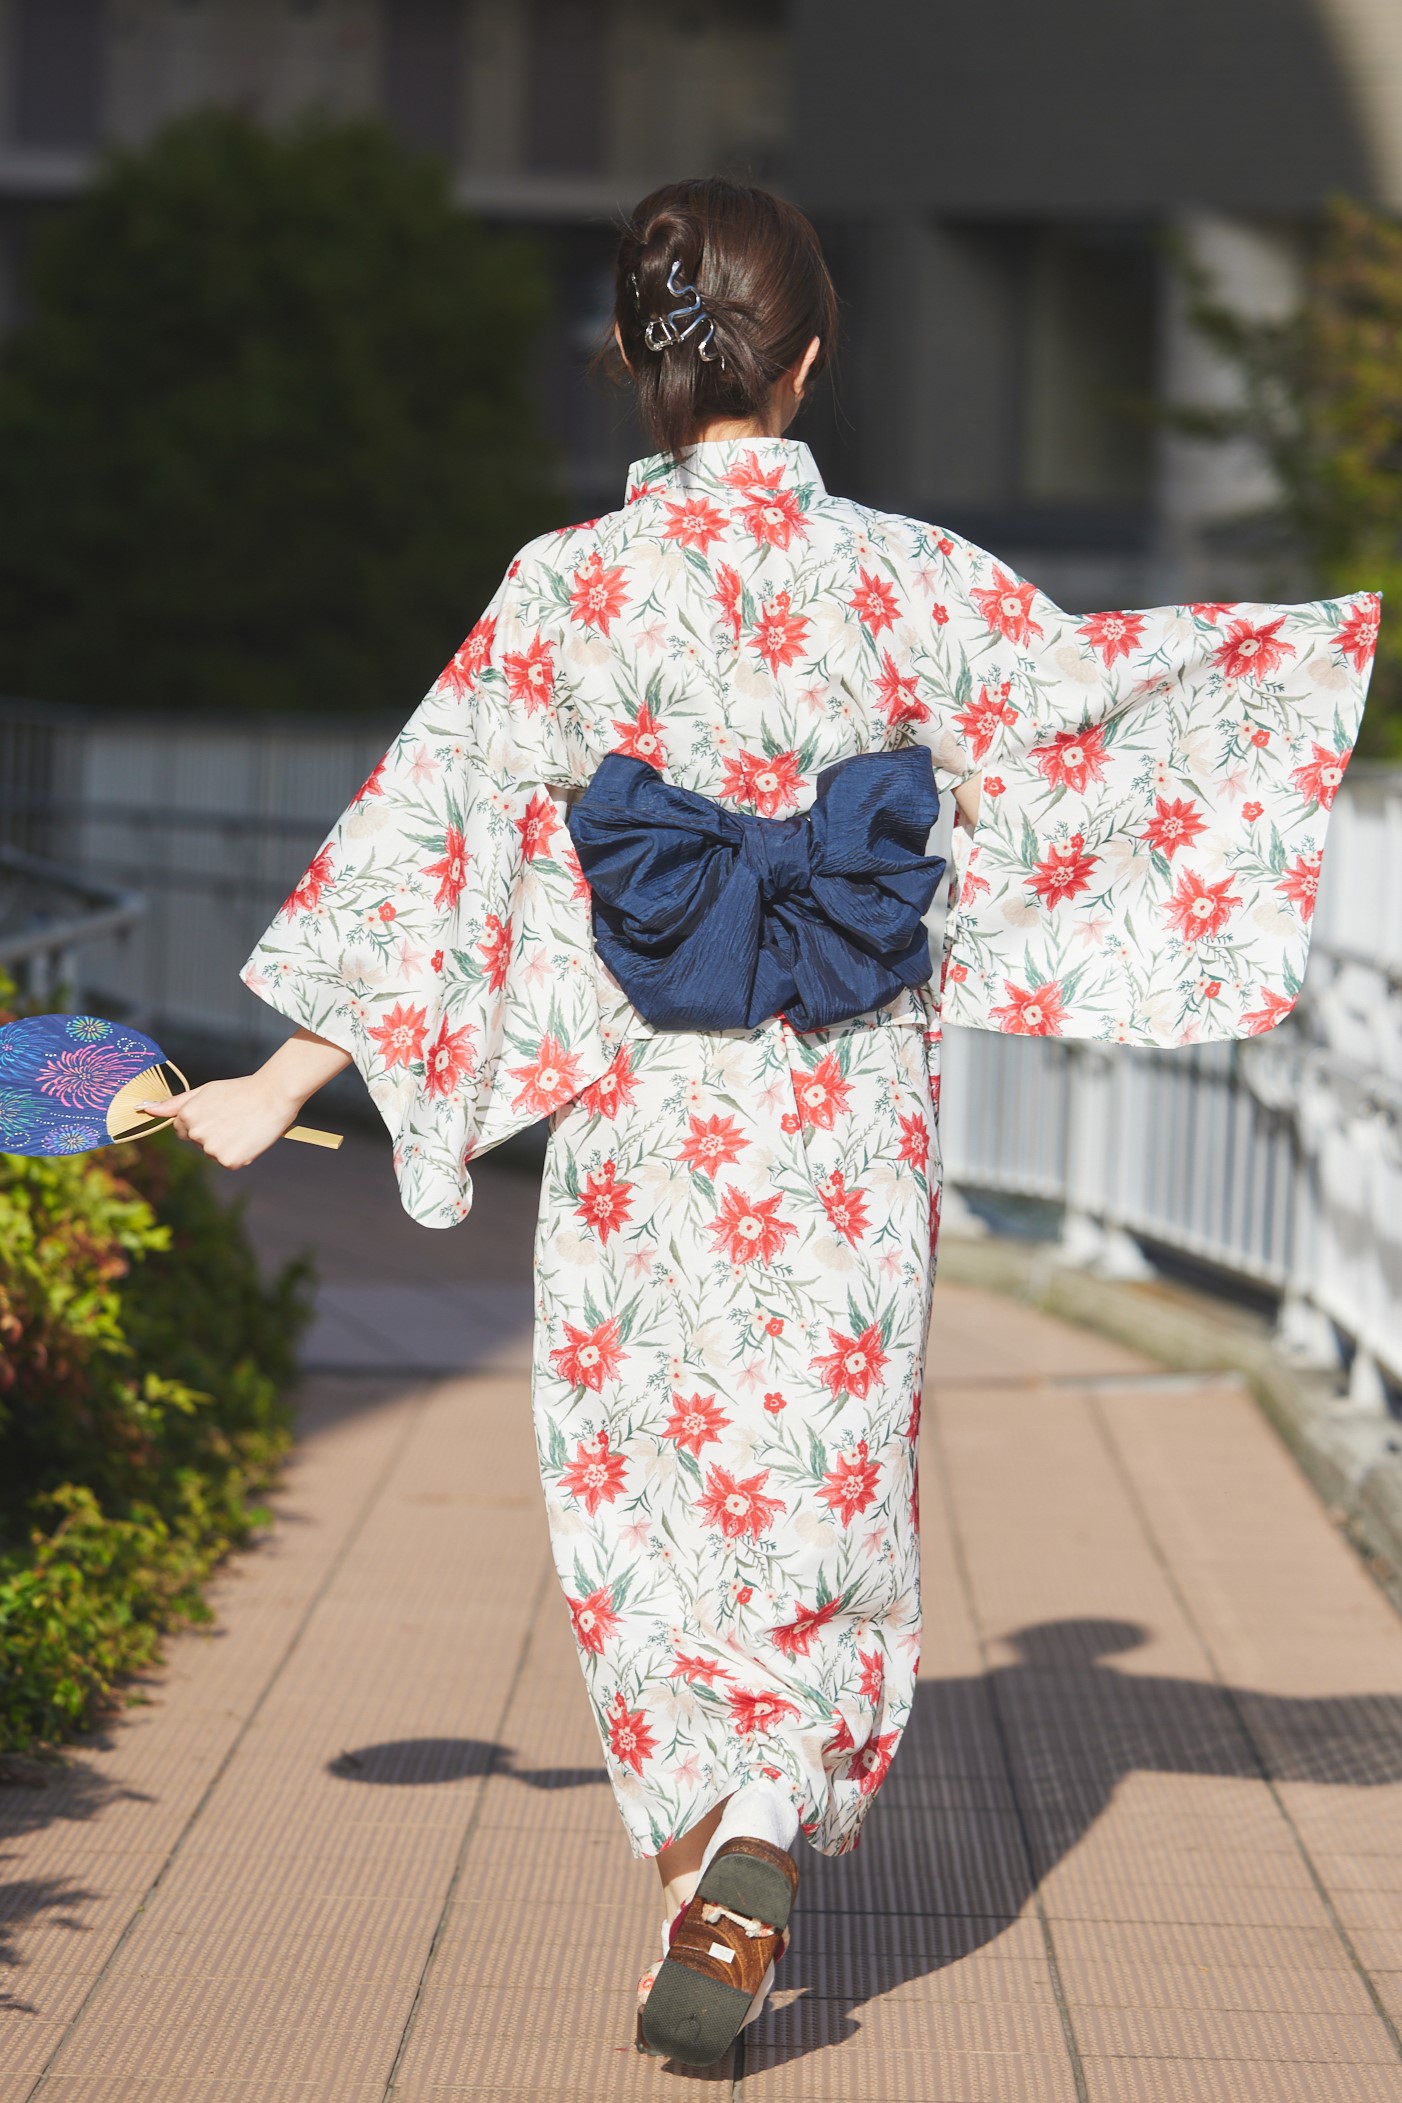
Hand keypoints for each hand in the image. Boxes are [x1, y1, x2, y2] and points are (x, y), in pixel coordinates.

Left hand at [135, 1073, 302, 1168]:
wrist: (274, 1095)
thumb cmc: (240, 1090)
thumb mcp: (205, 1091)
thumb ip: (174, 1103)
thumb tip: (144, 1108)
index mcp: (186, 1115)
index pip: (181, 1130)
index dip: (201, 1122)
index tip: (218, 1113)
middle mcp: (195, 1134)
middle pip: (196, 1143)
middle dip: (211, 1134)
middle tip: (233, 1118)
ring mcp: (211, 1149)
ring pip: (212, 1154)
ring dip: (225, 1145)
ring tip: (242, 1126)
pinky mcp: (229, 1162)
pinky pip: (228, 1162)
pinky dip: (239, 1154)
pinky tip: (248, 1138)